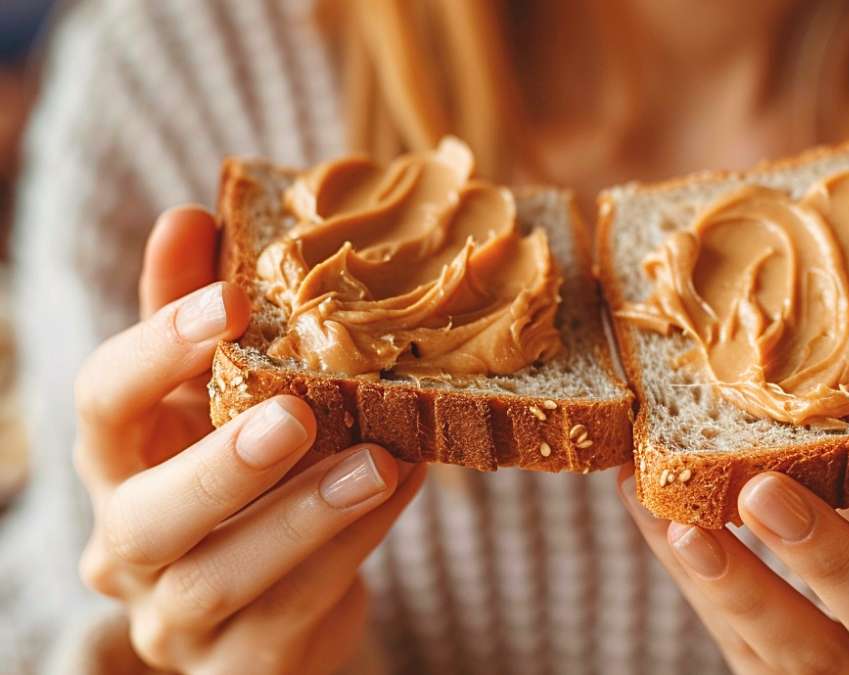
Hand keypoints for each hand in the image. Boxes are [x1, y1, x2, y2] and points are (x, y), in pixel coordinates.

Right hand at [74, 207, 424, 673]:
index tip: (230, 294)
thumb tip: (191, 214)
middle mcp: (126, 546)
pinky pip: (294, 613)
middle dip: (220, 464)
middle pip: (146, 513)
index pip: (102, 403)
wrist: (275, 610)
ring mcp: (176, 620)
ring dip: (307, 514)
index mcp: (118, 464)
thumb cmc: (244, 486)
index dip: (155, 348)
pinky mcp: (240, 669)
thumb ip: (200, 324)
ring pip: (224, 577)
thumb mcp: (218, 403)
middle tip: (295, 415)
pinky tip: (399, 490)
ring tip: (384, 459)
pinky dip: (353, 547)